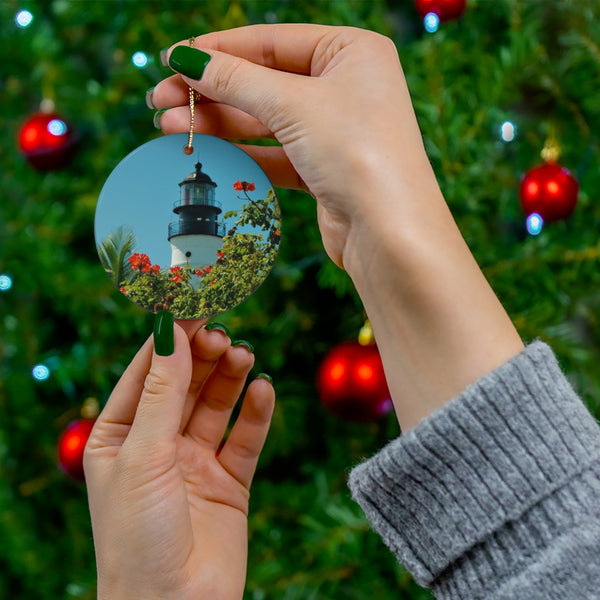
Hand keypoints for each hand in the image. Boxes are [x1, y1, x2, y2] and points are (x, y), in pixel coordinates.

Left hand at [84, 321, 274, 599]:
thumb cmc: (138, 536)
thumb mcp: (143, 455)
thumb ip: (162, 392)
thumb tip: (172, 332)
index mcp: (120, 436)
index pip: (146, 373)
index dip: (170, 339)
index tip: (193, 306)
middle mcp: (158, 444)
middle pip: (185, 384)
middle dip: (203, 357)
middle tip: (223, 334)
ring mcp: (195, 462)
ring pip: (216, 405)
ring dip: (230, 378)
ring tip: (244, 355)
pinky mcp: (229, 481)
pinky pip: (245, 438)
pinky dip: (256, 412)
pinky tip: (263, 390)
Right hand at [150, 24, 522, 430]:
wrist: (390, 234)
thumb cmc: (357, 153)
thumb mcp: (293, 105)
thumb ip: (236, 80)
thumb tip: (185, 59)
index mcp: (351, 52)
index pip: (271, 41)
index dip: (218, 51)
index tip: (172, 60)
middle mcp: (346, 87)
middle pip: (264, 82)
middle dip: (211, 92)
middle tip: (160, 101)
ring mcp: (336, 131)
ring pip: (266, 120)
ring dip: (219, 123)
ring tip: (170, 127)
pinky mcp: (325, 169)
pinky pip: (275, 153)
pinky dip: (242, 152)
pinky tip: (207, 150)